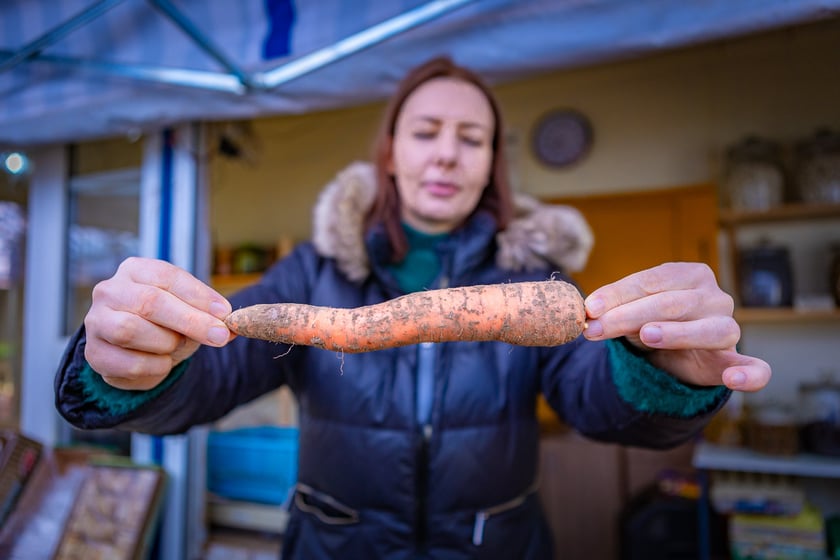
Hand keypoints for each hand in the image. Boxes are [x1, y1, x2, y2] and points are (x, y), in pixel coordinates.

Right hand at [83, 257, 233, 389]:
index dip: (199, 295)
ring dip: (167, 344)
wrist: (137, 350)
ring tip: (177, 347)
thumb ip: (210, 316)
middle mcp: (110, 291)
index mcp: (136, 270)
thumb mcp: (190, 311)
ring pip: (132, 331)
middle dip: (190, 321)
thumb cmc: (166, 322)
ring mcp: (96, 322)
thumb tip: (231, 328)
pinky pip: (130, 364)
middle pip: (150, 302)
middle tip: (219, 335)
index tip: (225, 312)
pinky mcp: (94, 354)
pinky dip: (155, 368)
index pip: (168, 276)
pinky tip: (162, 364)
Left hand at [582, 262, 770, 391]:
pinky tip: (733, 379)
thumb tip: (587, 312)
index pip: (652, 280)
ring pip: (709, 330)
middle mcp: (715, 296)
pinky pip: (755, 368)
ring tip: (647, 335)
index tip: (590, 307)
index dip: (619, 293)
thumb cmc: (650, 322)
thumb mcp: (628, 312)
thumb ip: (613, 309)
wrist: (673, 354)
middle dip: (629, 316)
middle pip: (672, 303)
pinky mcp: (733, 360)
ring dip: (676, 333)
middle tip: (596, 329)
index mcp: (689, 275)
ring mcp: (728, 327)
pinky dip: (750, 375)